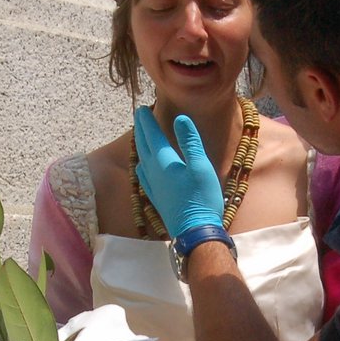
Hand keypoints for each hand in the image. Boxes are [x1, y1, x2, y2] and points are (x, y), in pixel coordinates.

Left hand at [133, 106, 223, 236]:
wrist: (195, 232)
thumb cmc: (202, 198)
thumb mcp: (201, 166)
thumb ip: (190, 141)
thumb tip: (180, 119)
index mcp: (164, 161)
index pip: (151, 135)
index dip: (146, 121)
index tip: (142, 108)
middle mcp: (153, 172)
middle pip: (143, 145)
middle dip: (140, 129)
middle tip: (138, 116)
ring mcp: (152, 186)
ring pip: (141, 159)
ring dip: (140, 145)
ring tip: (140, 136)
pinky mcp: (155, 198)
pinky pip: (143, 175)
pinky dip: (141, 164)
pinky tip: (142, 166)